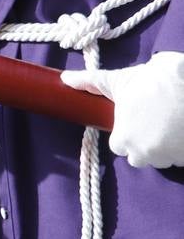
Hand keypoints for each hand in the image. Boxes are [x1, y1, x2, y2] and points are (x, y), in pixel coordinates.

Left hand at [61, 51, 183, 167]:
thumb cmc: (161, 82)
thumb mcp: (124, 79)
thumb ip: (94, 82)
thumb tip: (66, 79)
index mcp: (123, 138)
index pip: (118, 145)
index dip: (126, 133)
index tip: (136, 118)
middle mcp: (144, 154)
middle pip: (140, 156)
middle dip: (147, 142)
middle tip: (157, 119)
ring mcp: (170, 159)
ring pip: (163, 158)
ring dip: (167, 146)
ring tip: (173, 123)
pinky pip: (182, 158)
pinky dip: (182, 148)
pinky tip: (182, 130)